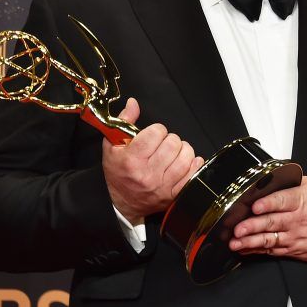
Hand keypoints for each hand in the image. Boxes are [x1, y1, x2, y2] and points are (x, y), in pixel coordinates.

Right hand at [102, 98, 203, 223]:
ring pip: (186, 156)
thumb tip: (133, 103)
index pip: (156, 132)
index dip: (156, 130)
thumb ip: (124, 121)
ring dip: (182, 150)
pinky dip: (193, 164)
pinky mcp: (174, 194)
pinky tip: (186, 161)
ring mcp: (163, 185)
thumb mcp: (112, 146)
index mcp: (132, 160)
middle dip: (169, 139)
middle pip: (173, 143)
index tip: (152, 135)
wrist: (121, 203)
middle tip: (162, 144)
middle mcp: (148, 173)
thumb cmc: (118, 172)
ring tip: (174, 152)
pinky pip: (193, 174)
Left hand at [229, 176, 306, 261]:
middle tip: (238, 229)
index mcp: (302, 200)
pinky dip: (260, 251)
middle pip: (272, 223)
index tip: (254, 207)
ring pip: (270, 240)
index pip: (282, 201)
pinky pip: (276, 251)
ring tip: (236, 244)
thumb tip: (271, 180)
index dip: (267, 204)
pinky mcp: (298, 251)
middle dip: (252, 227)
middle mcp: (298, 220)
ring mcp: (297, 237)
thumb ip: (292, 184)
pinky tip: (247, 250)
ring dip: (251, 243)